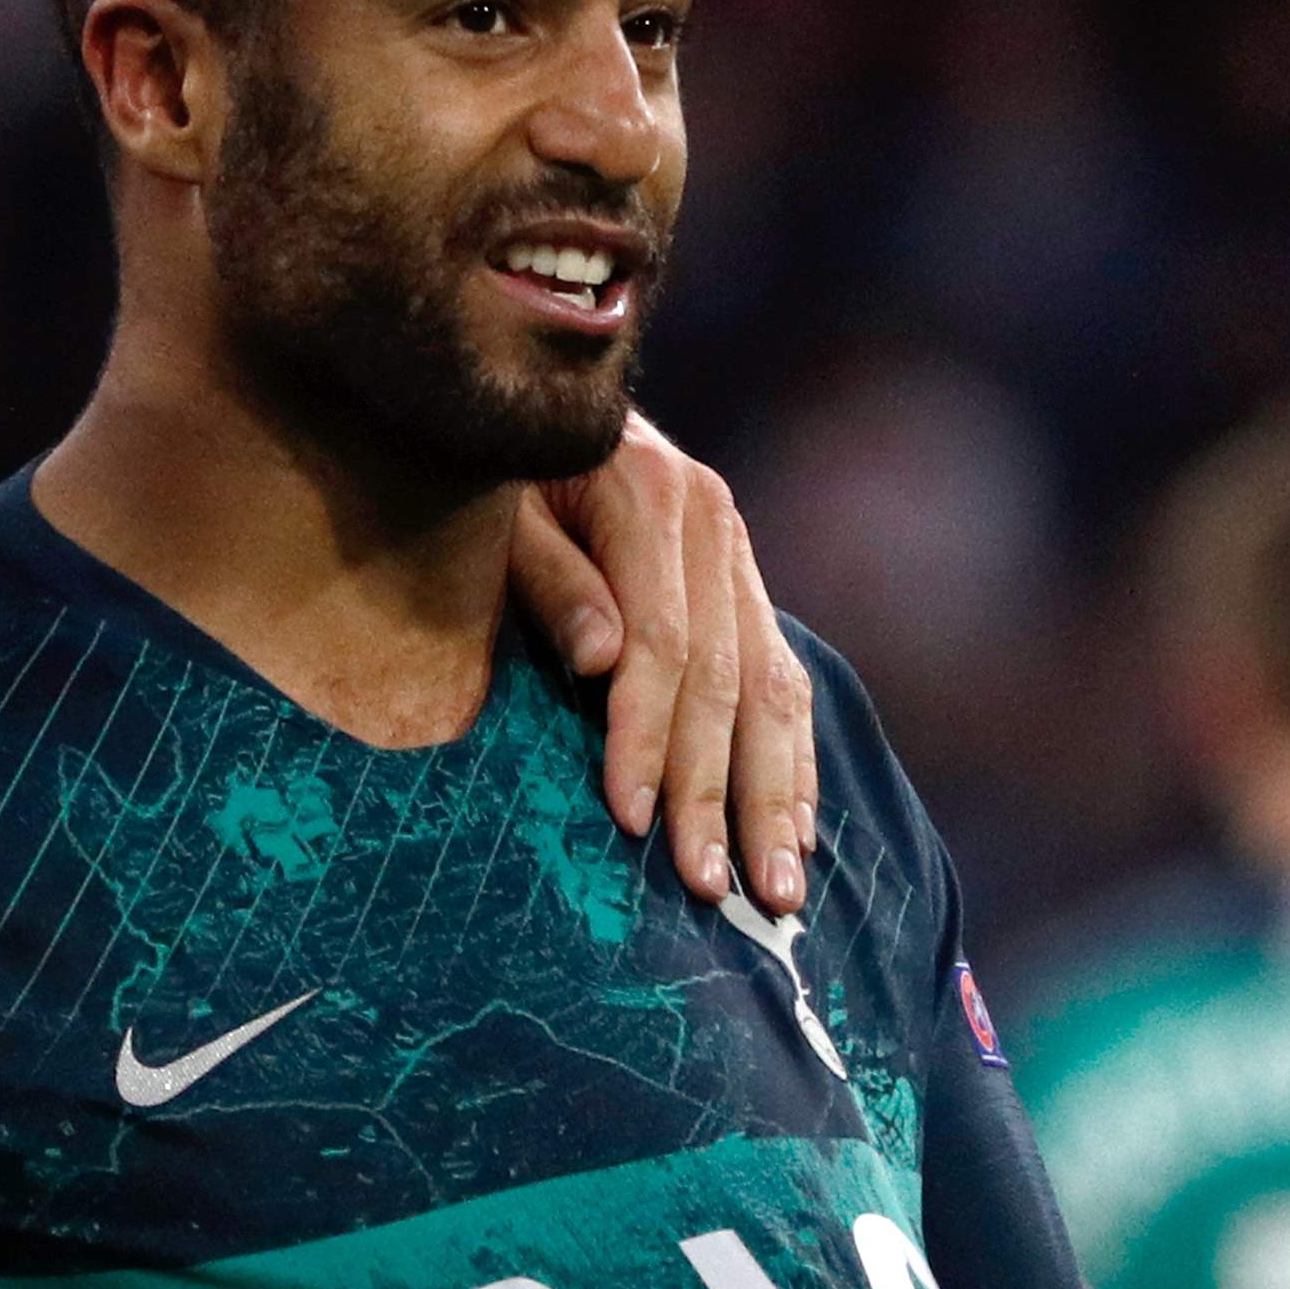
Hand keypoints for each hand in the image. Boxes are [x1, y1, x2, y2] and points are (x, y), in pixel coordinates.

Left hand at [513, 412, 814, 917]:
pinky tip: (799, 832)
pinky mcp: (745, 582)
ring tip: (778, 890)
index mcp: (651, 496)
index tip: (629, 819)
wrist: (528, 397)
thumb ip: (548, 580)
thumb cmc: (490, 472)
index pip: (662, 641)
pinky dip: (793, 762)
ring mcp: (738, 553)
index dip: (646, 735)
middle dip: (720, 792)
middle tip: (713, 888)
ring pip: (773, 689)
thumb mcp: (495, 513)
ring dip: (775, 797)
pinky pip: (784, 680)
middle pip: (727, 678)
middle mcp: (712, 523)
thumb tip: (606, 662)